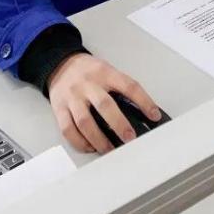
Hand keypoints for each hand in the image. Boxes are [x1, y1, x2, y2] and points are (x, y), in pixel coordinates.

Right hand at [47, 53, 161, 153]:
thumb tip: (139, 112)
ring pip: (85, 122)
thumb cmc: (88, 70)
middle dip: (119, 124)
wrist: (60, 63)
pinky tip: (90, 146)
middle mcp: (88, 84)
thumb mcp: (107, 71)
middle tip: (130, 138)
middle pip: (105, 105)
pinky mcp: (60, 109)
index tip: (154, 115)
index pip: (128, 86)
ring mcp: (73, 97)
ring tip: (110, 149)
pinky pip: (68, 130)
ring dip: (99, 139)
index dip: (144, 101)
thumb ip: (120, 88)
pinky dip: (80, 142)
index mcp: (105, 73)